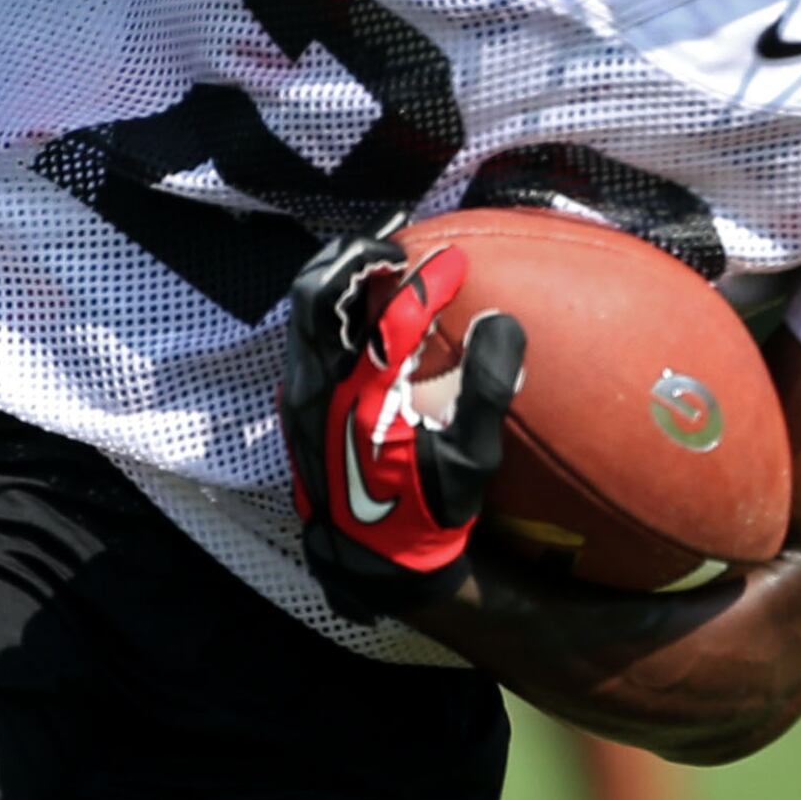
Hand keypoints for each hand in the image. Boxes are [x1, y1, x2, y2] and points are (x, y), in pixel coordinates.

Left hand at [278, 228, 522, 620]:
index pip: (391, 318)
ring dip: (338, 275)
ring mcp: (300, 393)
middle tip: (399, 238)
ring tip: (378, 254)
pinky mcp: (296, 401)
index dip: (428, 282)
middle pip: (317, 292)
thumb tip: (504, 323)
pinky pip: (305, 334)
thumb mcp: (470, 459)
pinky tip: (363, 304)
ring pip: (304, 310)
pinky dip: (331, 306)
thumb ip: (487, 390)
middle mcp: (319, 388)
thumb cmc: (426, 510)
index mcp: (363, 397)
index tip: (460, 263)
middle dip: (358, 254)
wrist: (372, 561)